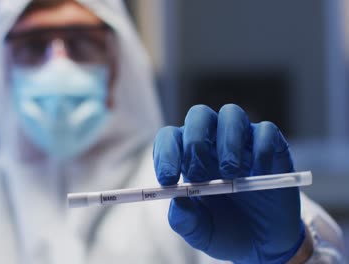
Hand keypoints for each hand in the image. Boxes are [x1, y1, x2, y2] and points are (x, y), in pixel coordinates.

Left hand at [153, 104, 304, 262]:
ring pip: (230, 114)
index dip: (165, 153)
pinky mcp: (271, 146)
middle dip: (195, 141)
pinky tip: (259, 172)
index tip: (168, 179)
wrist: (265, 243)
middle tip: (199, 174)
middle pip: (198, 116)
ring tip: (230, 174)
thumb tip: (176, 200)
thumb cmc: (225, 230)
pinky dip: (260, 149)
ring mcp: (243, 140)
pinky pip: (266, 131)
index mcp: (188, 157)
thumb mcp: (201, 232)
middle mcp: (213, 141)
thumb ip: (185, 220)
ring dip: (227, 141)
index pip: (170, 138)